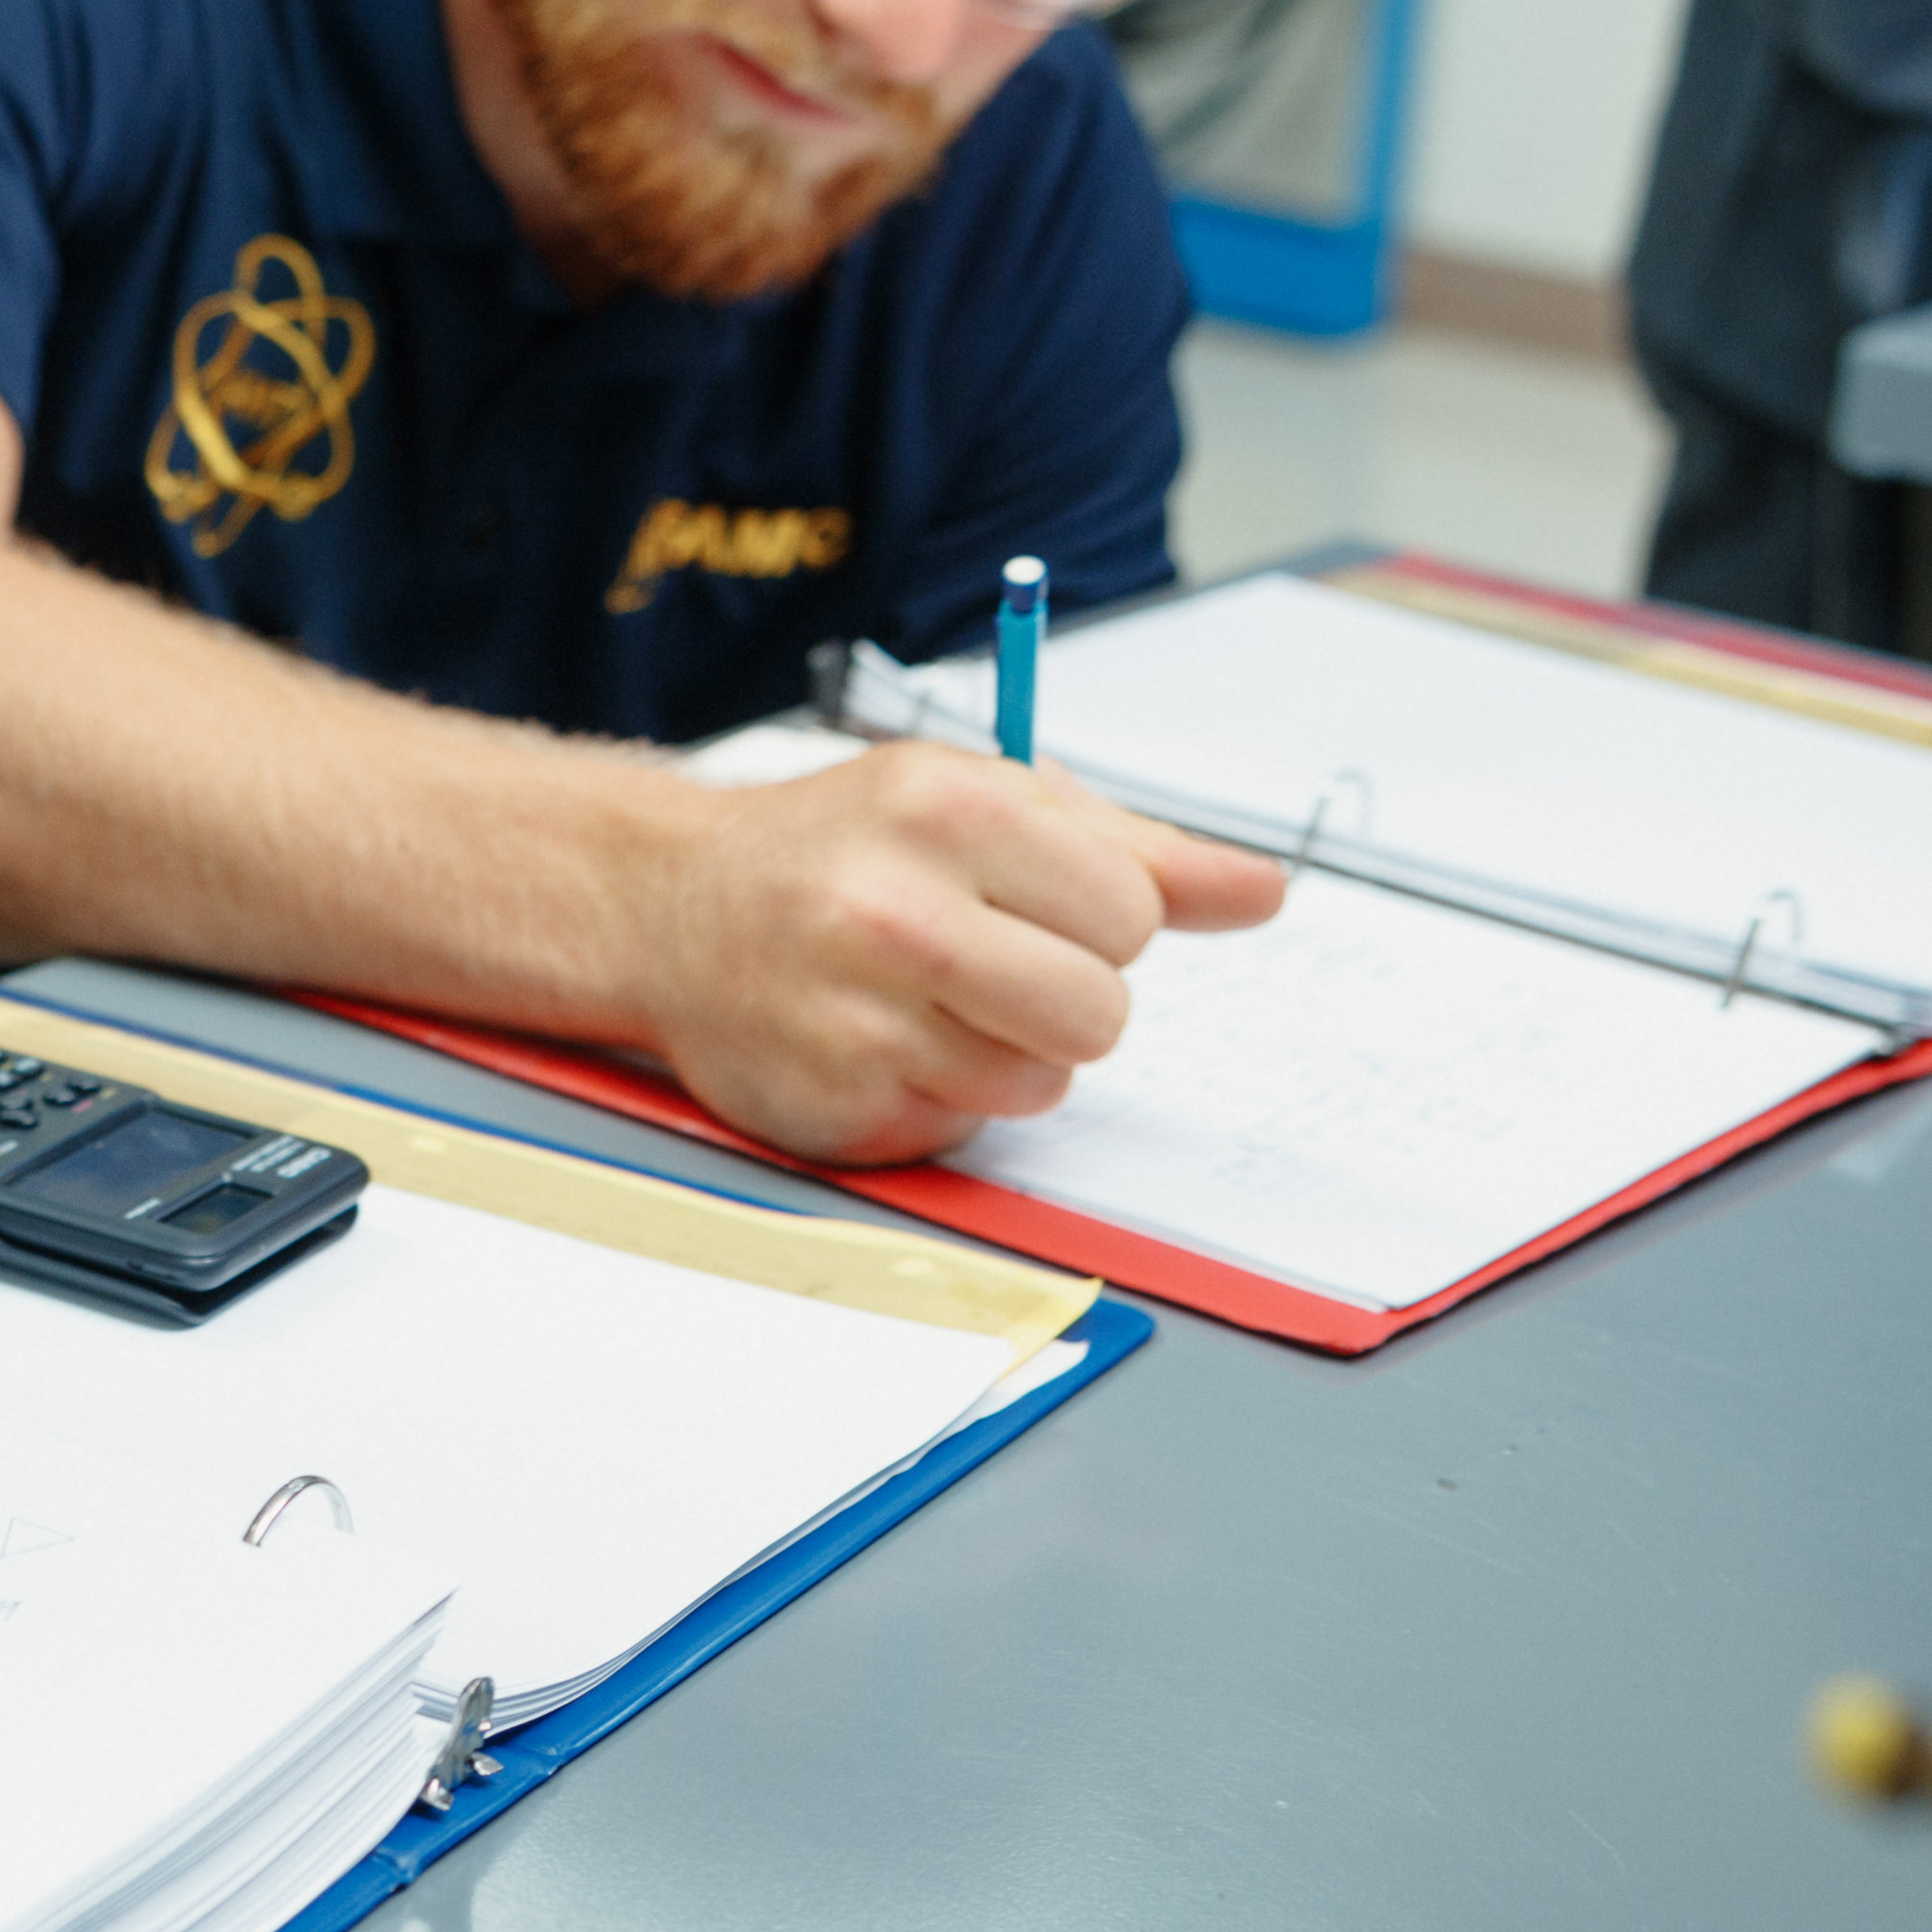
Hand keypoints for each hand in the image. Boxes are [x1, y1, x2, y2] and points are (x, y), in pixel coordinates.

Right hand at [638, 744, 1286, 1164]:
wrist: (668, 906)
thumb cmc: (844, 847)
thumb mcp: (983, 803)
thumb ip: (1134, 851)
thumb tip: (1263, 891)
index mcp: (949, 807)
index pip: (1132, 912)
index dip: (1099, 919)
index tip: (1032, 903)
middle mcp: (896, 909)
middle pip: (1101, 1013)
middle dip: (1067, 998)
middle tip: (989, 963)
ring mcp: (859, 1015)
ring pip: (1041, 1082)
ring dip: (1005, 1054)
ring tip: (926, 1001)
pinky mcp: (837, 1102)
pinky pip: (965, 1127)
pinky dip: (939, 1095)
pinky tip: (877, 1040)